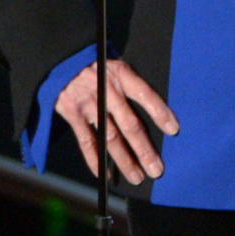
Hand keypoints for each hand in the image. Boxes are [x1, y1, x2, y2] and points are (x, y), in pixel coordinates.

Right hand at [55, 59, 178, 185]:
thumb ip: (130, 84)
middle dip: (144, 149)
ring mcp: (88, 103)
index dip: (160, 112)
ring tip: (137, 176)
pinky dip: (95, 160)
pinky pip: (86, 141)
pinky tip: (106, 174)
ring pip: (110, 137)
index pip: (145, 94)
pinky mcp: (72, 113)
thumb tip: (154, 109)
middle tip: (156, 168)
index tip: (174, 130)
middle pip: (129, 124)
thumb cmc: (94, 65)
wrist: (60, 59)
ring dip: (124, 160)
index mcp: (121, 74)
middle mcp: (107, 89)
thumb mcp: (115, 64)